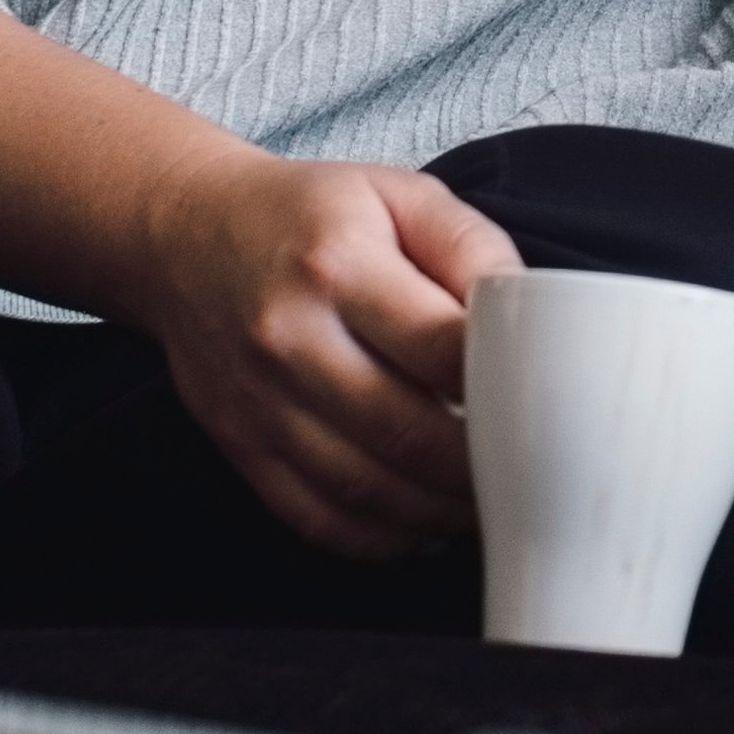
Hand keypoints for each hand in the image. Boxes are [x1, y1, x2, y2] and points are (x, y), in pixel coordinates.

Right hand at [122, 142, 519, 556]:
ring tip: (491, 506)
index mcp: (338, 266)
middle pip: (406, 434)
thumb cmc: (311, 216)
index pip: (440, 347)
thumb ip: (473, 248)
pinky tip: (423, 525)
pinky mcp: (241, 447)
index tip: (549, 406)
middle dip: (481, 470)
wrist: (184, 236)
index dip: (504, 386)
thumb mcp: (400, 195)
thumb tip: (529, 318)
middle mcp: (289, 340)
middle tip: (533, 476)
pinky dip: (380, 539)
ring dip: (440, 515)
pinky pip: (317, 519)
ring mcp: (259, 404)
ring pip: (365, 491)